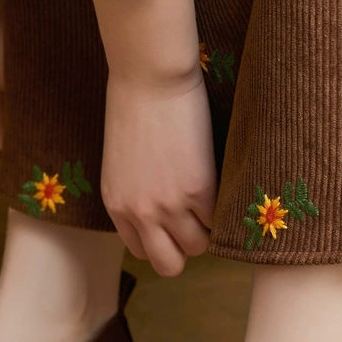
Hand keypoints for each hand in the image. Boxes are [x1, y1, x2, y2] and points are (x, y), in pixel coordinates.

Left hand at [100, 72, 216, 276]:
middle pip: (168, 265)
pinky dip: (224, 209)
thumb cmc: (134, 106)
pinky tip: (221, 184)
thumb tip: (165, 211)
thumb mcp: (123, 164)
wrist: (148, 77)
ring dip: (209, 229)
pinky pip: (218, 220)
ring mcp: (168, 206)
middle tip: (196, 219)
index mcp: (117, 207)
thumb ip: (137, 194)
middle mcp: (139, 214)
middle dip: (185, 249)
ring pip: (198, 247)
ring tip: (211, 198)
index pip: (142, 252)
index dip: (163, 241)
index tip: (175, 224)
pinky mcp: (197, 190)